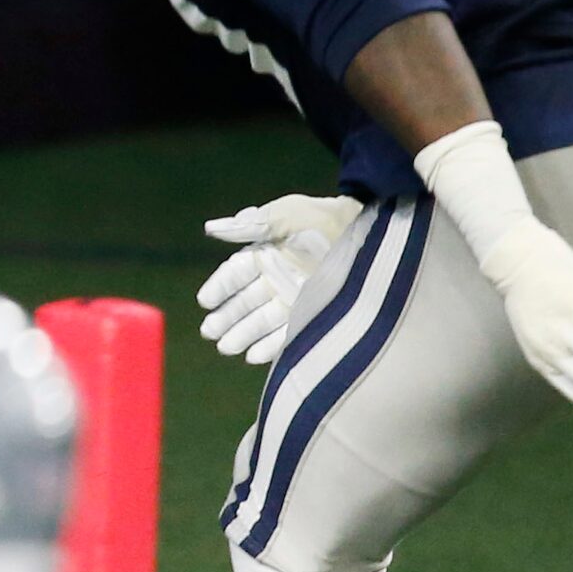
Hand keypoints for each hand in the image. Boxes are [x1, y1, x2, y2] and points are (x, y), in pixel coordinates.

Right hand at [197, 195, 361, 364]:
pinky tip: (253, 357)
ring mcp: (293, 298)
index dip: (219, 287)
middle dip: (226, 318)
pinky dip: (270, 347)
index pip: (234, 274)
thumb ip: (251, 225)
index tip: (205, 301)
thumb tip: (211, 229)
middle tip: (209, 332)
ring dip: (242, 336)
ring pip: (261, 322)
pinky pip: (286, 334)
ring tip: (226, 348)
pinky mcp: (311, 314)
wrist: (367, 230)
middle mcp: (275, 279)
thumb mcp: (286, 214)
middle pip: (244, 303)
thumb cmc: (323, 217)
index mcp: (264, 255)